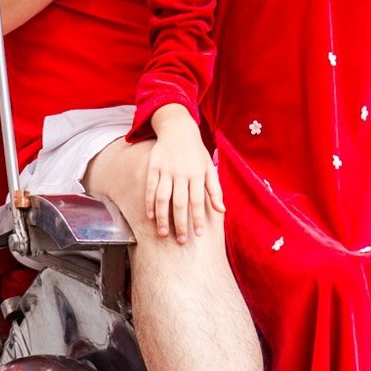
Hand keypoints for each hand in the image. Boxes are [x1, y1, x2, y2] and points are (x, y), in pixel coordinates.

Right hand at [145, 106, 223, 243]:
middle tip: (181, 241)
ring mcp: (166, 171)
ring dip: (162, 217)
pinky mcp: (153, 167)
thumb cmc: (196, 153)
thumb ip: (215, 190)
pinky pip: (150, 188)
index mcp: (197, 175)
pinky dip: (149, 203)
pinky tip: (150, 217)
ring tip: (163, 233)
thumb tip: (221, 210)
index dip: (198, 219)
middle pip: (180, 203)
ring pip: (163, 198)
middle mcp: (182, 174)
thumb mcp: (209, 168)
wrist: (178, 129)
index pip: (199, 201)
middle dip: (181, 223)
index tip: (199, 234)